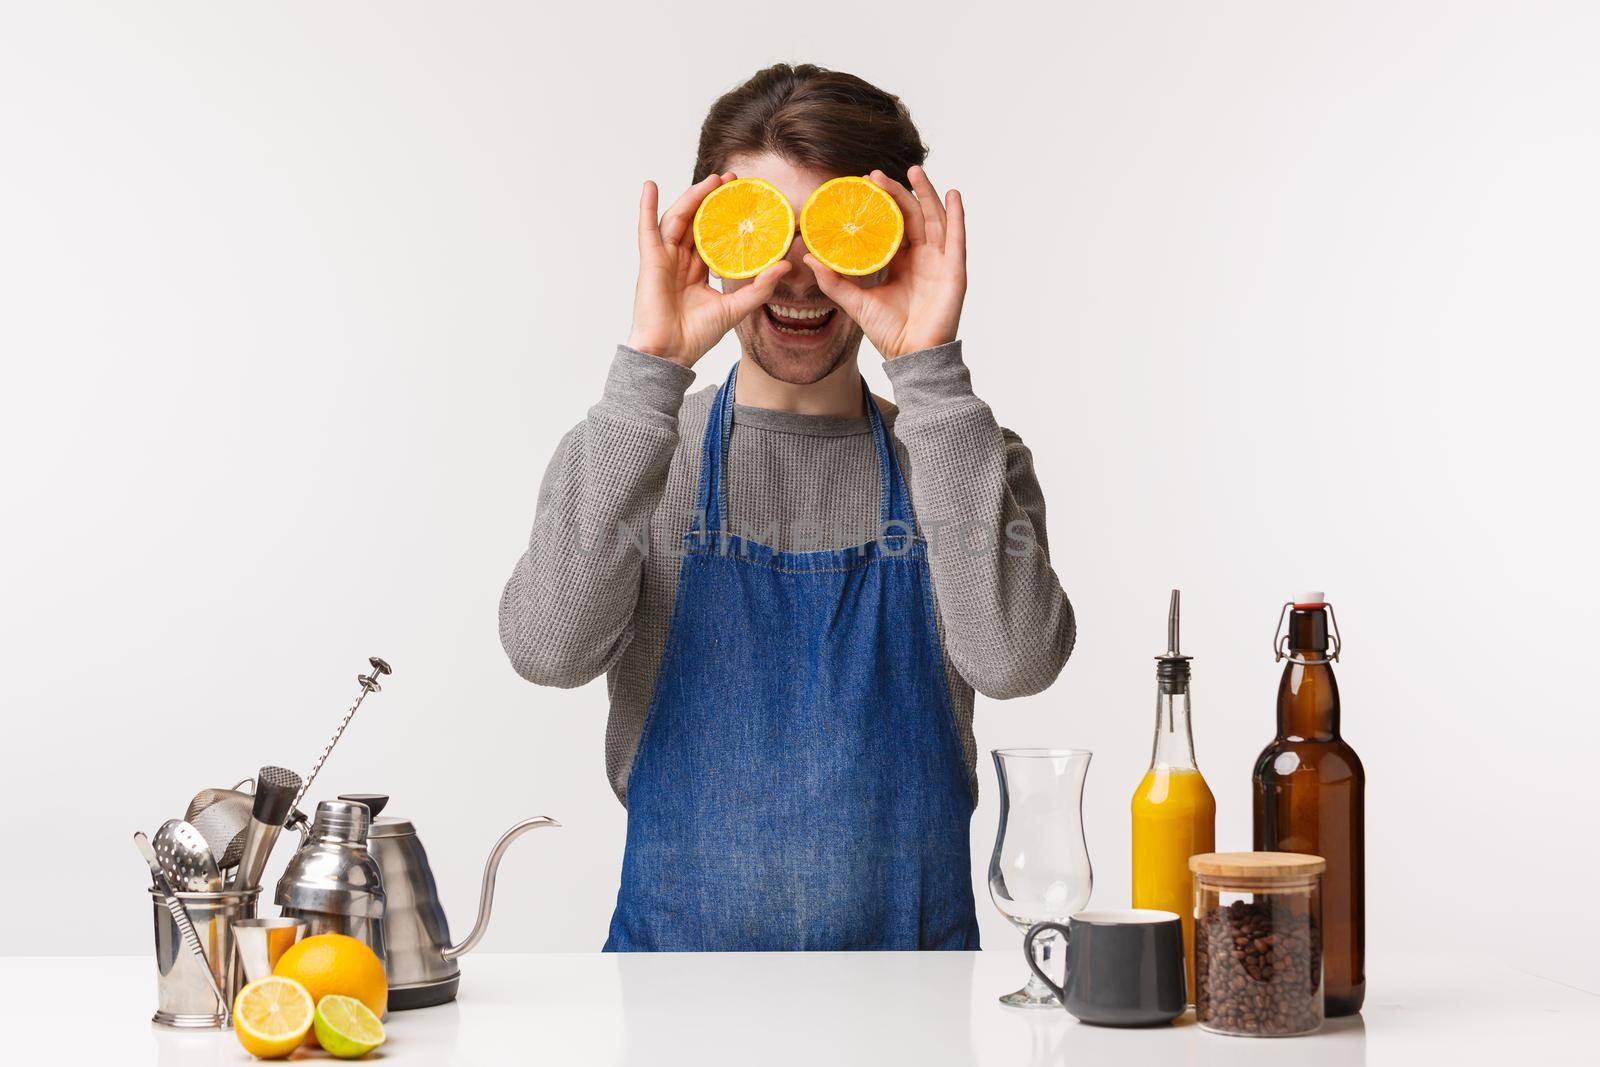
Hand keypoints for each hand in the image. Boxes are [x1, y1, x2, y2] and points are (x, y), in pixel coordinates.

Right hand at [625, 173, 790, 367]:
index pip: (714, 235)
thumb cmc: (697, 335)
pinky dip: (646, 206)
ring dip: (692, 197)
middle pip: (696, 221)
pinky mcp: (651, 261)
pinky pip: (647, 229)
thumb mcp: (737, 308)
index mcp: (699, 270)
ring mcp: (665, 259)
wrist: (671, 353)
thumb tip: (786, 265)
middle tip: (731, 180)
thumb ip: (760, 287)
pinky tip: (650, 186)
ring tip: (710, 180)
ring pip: (678, 219)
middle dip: (712, 198)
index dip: (726, 216)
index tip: (744, 197)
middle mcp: (682, 261)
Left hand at [802, 165, 965, 359]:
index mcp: (901, 261)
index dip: (882, 203)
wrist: (909, 355)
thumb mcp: (855, 302)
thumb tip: (808, 258)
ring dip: (926, 193)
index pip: (893, 223)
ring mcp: (940, 262)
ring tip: (913, 171)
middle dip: (897, 192)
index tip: (864, 184)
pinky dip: (957, 216)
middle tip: (876, 174)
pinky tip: (953, 195)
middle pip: (912, 215)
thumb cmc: (888, 331)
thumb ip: (833, 281)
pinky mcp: (954, 271)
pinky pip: (957, 239)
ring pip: (934, 219)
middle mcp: (922, 257)